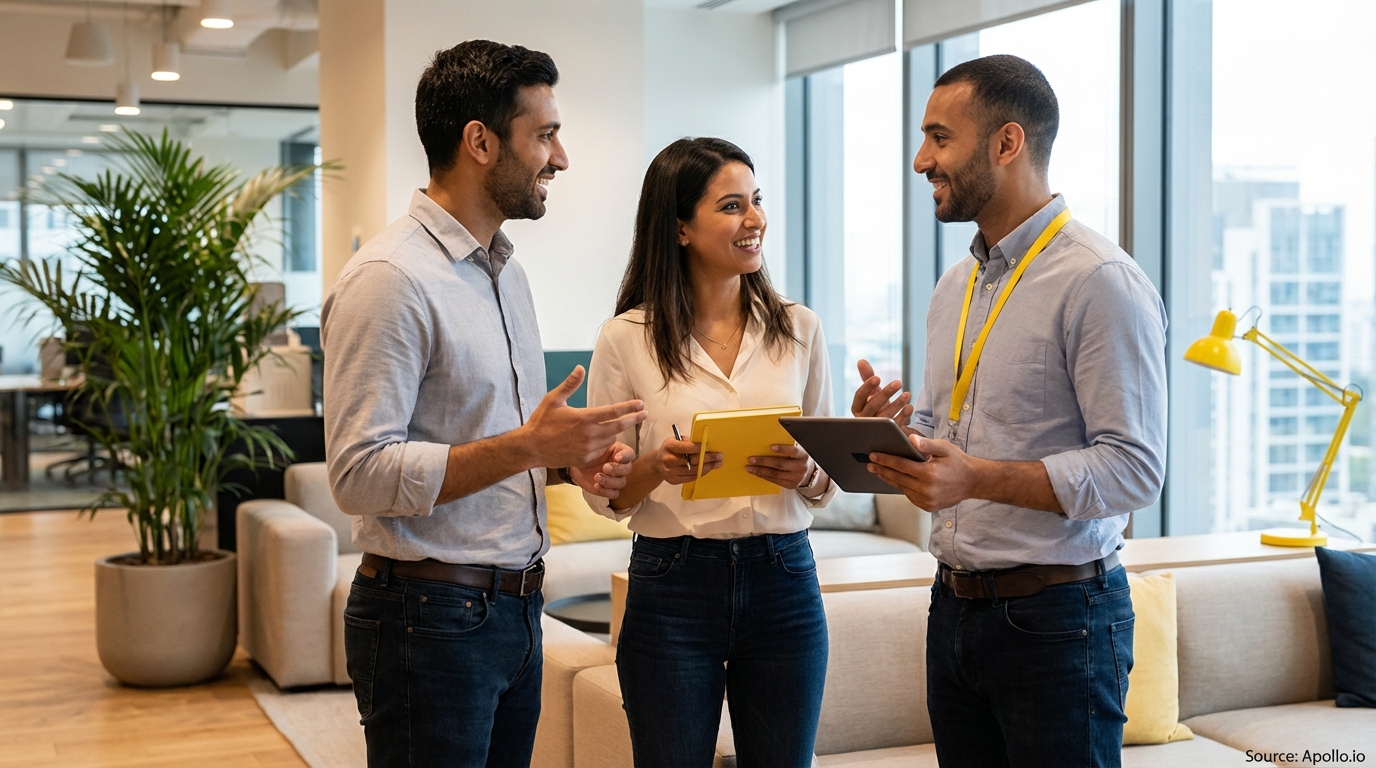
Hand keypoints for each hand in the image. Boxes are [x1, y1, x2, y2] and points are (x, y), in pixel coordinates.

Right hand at [523, 367, 647, 468]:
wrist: (531, 448)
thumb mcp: (553, 399)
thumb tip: (580, 368)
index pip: (613, 411)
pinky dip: (603, 443)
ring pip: (610, 439)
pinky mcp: (584, 459)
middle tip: (645, 414)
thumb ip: (570, 384)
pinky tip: (600, 438)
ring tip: (615, 425)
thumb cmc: (541, 421)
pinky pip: (601, 450)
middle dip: (633, 419)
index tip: (641, 404)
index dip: (630, 407)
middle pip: (619, 426)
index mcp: (584, 418)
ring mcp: (587, 449)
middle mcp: (589, 434)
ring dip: (614, 431)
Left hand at [569, 442, 635, 498]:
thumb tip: (610, 427)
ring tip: (597, 477)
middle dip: (616, 470)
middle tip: (605, 467)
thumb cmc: (587, 448)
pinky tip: (596, 486)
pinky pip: (613, 494)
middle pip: (627, 470)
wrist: (574, 461)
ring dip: (610, 481)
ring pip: (621, 483)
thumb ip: (603, 436)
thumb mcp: (594, 440)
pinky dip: (606, 491)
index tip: (617, 457)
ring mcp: (614, 478)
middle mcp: (620, 465)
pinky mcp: (607, 489)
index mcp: (620, 452)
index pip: (630, 454)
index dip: (625, 456)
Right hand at [652, 437, 722, 485]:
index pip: (686, 447)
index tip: (709, 447)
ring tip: (717, 464)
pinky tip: (707, 469)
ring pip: (693, 471)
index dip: (699, 448)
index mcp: (669, 446)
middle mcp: (668, 459)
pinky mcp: (673, 480)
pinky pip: (690, 478)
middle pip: (692, 460)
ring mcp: (670, 472)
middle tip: (719, 456)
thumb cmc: (670, 450)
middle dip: (708, 458)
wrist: (657, 463)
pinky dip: (701, 473)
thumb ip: (687, 442)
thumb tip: (704, 446)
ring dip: (707, 467)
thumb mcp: (675, 441)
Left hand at [746, 443, 811, 488]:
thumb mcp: (798, 449)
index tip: (771, 447)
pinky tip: (757, 473)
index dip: (783, 449)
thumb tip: (768, 440)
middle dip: (764, 461)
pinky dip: (764, 477)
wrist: (808, 472)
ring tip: (750, 468)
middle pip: (780, 464)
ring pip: (775, 475)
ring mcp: (796, 478)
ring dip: (760, 471)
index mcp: (803, 455)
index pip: (793, 451)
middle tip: (751, 459)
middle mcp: (800, 467)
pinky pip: (775, 481)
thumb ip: (788, 445)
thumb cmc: (798, 457)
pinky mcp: (790, 485)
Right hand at [851, 359, 912, 424]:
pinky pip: (896, 426)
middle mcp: (864, 420)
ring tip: (908, 394)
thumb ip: (867, 376)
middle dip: (886, 394)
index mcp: (857, 408)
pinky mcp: (888, 435)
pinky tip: (910, 407)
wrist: (886, 426)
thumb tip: (861, 360)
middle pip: (872, 406)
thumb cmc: (877, 405)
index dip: (868, 387)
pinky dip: (903, 416)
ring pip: (885, 417)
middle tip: (898, 382)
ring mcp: (876, 429)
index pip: (859, 396)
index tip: (878, 378)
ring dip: (897, 404)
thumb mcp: (873, 391)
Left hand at [866, 434, 978, 510]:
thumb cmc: (958, 462)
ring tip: (878, 471)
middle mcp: (927, 490)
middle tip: (869, 464)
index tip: (873, 456)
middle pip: (898, 478)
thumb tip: (910, 438)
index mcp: (929, 474)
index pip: (901, 466)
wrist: (972, 482)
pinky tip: (893, 479)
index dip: (885, 460)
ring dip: (889, 479)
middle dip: (882, 470)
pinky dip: (901, 487)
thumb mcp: (944, 448)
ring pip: (902, 488)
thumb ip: (927, 444)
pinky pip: (909, 496)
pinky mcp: (928, 507)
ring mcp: (927, 501)